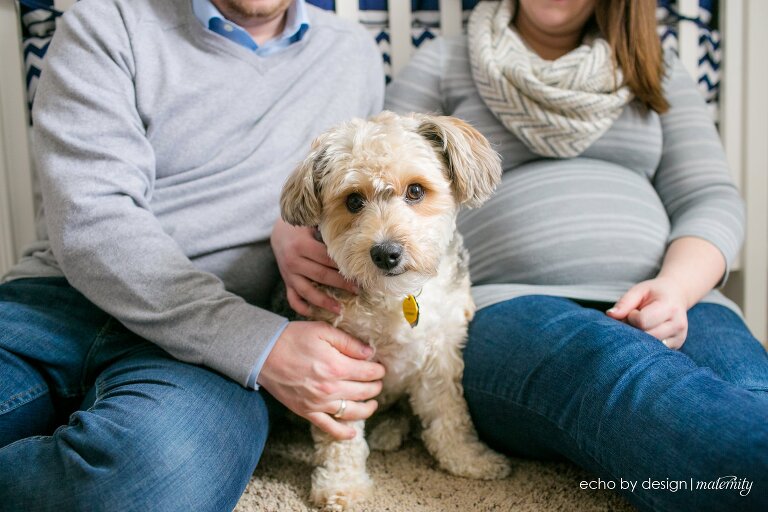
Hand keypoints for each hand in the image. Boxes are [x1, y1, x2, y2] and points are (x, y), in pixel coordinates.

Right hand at [257, 321, 384, 438]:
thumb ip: (348, 342)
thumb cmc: (292, 338)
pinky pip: (329, 427)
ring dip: (368, 408)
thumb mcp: (322, 330)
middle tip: (377, 381)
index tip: (380, 367)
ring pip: (353, 411)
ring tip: (373, 403)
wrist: (263, 354)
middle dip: (376, 386)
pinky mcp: (307, 412)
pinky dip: (343, 433)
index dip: (379, 369)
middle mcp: (330, 388)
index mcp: (336, 366)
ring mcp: (319, 403)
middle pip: (365, 391)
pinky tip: (353, 432)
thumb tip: (369, 353)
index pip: (369, 372)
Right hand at [271, 218, 356, 315]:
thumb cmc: (301, 228)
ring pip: (307, 291)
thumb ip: (328, 233)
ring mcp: (289, 274)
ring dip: (324, 301)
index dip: (343, 266)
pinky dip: (303, 308)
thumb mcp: (312, 224)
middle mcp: (293, 261)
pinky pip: (293, 299)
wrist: (278, 233)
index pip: (326, 258)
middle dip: (341, 284)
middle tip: (358, 290)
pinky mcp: (287, 282)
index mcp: (301, 245)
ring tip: (340, 309)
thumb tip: (352, 241)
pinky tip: (315, 314)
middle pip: (321, 275)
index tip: (358, 272)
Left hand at [606, 276, 688, 348]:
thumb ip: (624, 303)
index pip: (642, 321)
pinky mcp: (677, 346)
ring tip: (640, 326)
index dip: (631, 317)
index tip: (633, 311)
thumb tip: (610, 315)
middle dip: (634, 329)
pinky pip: (655, 350)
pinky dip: (646, 344)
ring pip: (650, 346)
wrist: (676, 295)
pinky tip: (647, 332)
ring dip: (639, 338)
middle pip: (646, 336)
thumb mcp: (639, 291)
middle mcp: (678, 324)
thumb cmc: (654, 292)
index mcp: (670, 307)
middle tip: (634, 320)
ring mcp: (679, 337)